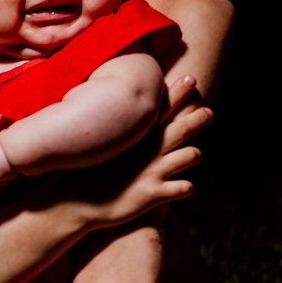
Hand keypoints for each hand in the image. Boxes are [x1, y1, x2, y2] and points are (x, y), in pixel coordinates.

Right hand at [71, 75, 209, 226]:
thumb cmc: (79, 174)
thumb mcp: (94, 147)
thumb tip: (110, 120)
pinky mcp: (155, 195)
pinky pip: (184, 188)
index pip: (160, 107)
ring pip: (191, 155)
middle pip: (183, 127)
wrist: (72, 204)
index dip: (178, 91)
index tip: (191, 78)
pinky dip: (184, 187)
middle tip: (209, 112)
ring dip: (193, 155)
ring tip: (192, 155)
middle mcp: (147, 150)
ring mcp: (153, 172)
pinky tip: (181, 187)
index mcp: (133, 136)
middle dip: (198, 117)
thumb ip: (109, 133)